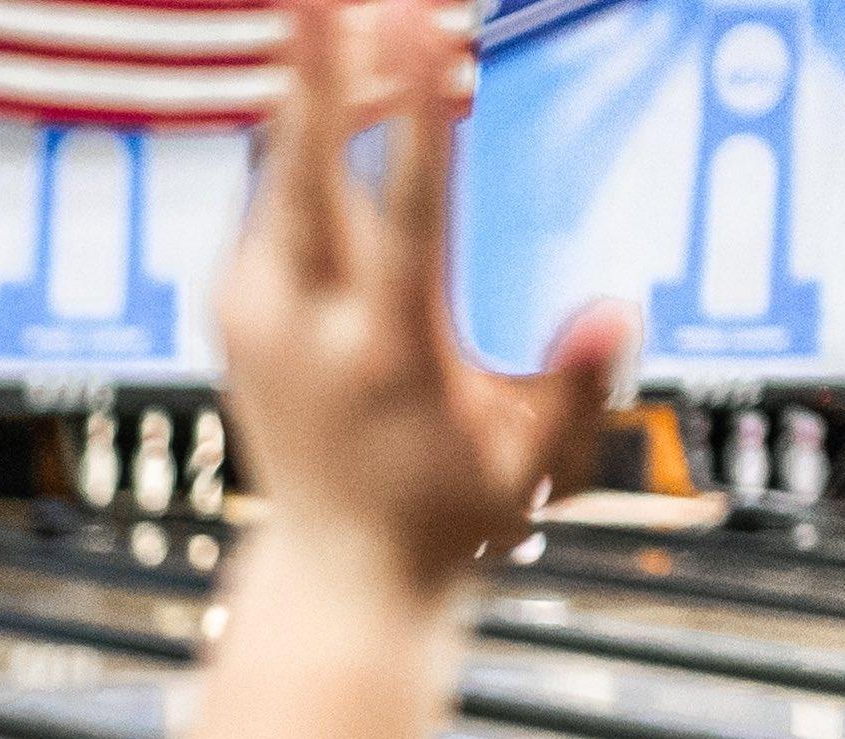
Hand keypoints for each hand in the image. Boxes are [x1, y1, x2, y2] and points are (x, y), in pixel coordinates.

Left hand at [217, 0, 634, 600]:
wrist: (333, 575)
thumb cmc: (448, 515)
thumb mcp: (533, 467)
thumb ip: (576, 387)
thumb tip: (615, 311)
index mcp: (384, 354)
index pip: (402, 210)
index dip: (411, 113)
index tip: (420, 29)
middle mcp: (303, 328)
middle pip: (302, 174)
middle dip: (316, 73)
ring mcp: (253, 321)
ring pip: (274, 177)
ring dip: (313, 89)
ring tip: (346, 5)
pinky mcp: (230, 316)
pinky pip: (262, 202)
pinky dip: (298, 143)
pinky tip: (337, 87)